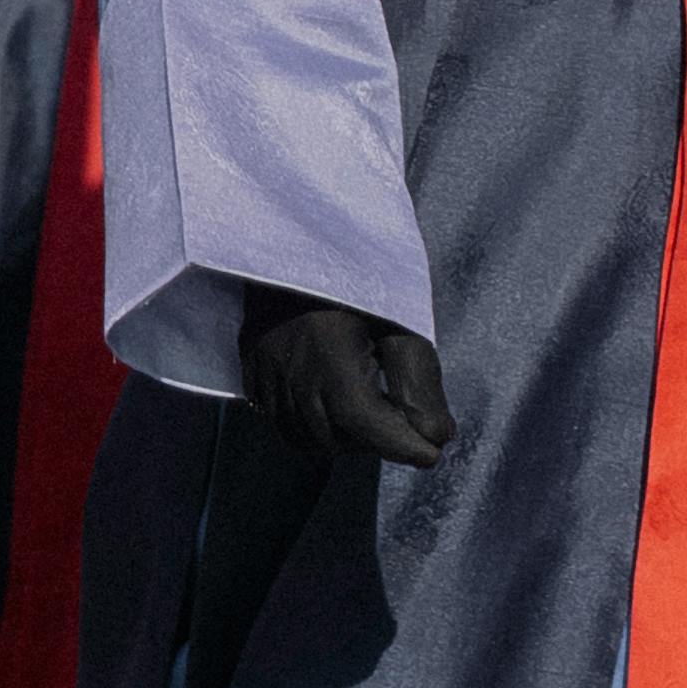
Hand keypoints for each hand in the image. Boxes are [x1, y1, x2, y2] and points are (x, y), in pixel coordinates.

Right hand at [238, 288, 455, 469]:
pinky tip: (335, 407)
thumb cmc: (359, 273)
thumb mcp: (400, 317)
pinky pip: (281, 424)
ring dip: (344, 438)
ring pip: (307, 440)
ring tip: (372, 411)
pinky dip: (312, 429)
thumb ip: (418, 378)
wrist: (297, 234)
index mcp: (328, 353)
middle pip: (338, 439)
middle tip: (406, 422)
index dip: (403, 446)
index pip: (367, 425)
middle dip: (377, 440)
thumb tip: (436, 436)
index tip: (432, 453)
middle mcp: (289, 371)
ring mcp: (264, 372)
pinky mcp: (250, 369)